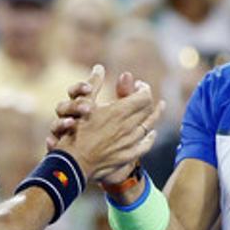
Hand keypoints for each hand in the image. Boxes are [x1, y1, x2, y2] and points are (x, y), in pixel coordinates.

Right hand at [51, 65, 162, 182]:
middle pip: (148, 110)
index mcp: (119, 111)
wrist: (73, 162)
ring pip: (149, 126)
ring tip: (155, 110)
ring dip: (152, 116)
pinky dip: (150, 137)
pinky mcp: (128, 155)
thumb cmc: (75, 131)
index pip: (144, 96)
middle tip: (143, 95)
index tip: (139, 85)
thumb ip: (93, 84)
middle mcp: (129, 126)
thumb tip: (99, 67)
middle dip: (148, 100)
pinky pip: (146, 144)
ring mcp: (130, 142)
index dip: (143, 88)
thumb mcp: (82, 104)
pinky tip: (151, 134)